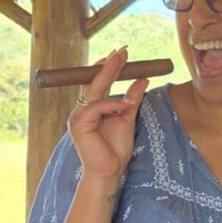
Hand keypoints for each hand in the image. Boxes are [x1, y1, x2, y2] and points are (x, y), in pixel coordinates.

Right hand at [67, 47, 148, 184]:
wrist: (110, 172)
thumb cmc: (116, 150)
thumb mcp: (128, 118)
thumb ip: (133, 99)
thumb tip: (143, 79)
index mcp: (91, 107)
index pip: (98, 82)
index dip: (109, 66)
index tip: (122, 52)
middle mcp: (82, 109)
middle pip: (94, 81)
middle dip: (109, 64)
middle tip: (122, 50)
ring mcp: (78, 116)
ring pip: (94, 90)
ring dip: (110, 76)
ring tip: (124, 63)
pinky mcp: (79, 124)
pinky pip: (96, 107)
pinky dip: (112, 104)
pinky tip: (125, 105)